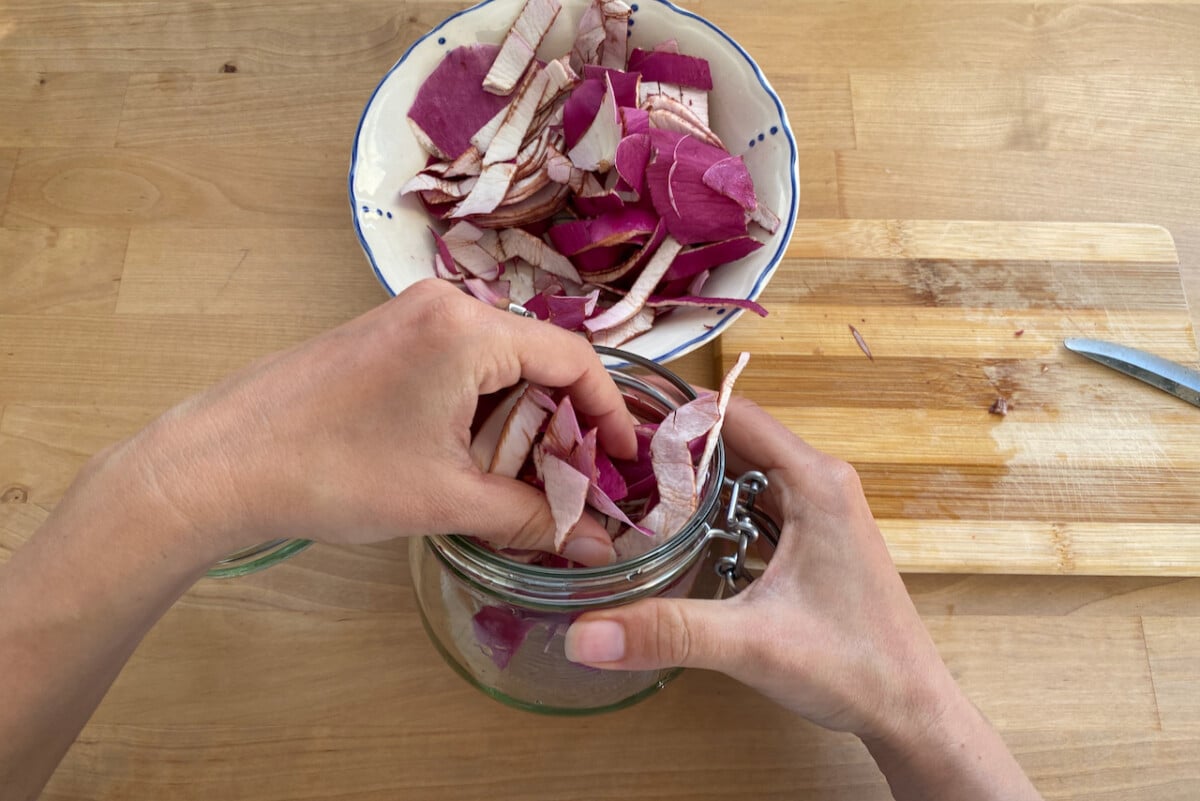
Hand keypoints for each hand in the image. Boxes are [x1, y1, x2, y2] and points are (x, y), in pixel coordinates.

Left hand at [108, 278, 635, 564]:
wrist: (218, 465)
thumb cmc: (334, 473)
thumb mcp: (446, 498)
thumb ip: (531, 517)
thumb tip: (594, 547)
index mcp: (468, 329)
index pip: (573, 358)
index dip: (609, 413)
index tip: (625, 463)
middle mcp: (443, 306)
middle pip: (536, 358)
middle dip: (563, 423)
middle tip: (574, 482)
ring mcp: (407, 317)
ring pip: (496, 364)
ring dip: (520, 421)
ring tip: (522, 480)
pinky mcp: (382, 338)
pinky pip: (457, 365)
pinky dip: (480, 410)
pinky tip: (471, 458)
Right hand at [564, 397, 958, 739]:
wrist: (911, 711)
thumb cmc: (856, 668)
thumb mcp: (753, 644)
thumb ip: (668, 631)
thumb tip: (584, 635)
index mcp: (816, 482)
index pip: (734, 413)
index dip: (674, 410)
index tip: (617, 417)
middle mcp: (819, 483)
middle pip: (732, 439)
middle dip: (672, 445)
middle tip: (606, 456)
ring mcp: (817, 510)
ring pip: (740, 472)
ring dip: (691, 478)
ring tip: (626, 486)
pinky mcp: (811, 539)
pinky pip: (752, 503)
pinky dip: (711, 509)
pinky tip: (672, 532)